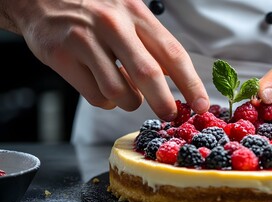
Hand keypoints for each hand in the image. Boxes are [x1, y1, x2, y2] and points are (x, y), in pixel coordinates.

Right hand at [1, 0, 208, 119]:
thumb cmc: (93, 10)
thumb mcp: (127, 14)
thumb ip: (151, 43)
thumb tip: (173, 76)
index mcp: (136, 14)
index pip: (172, 53)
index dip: (191, 84)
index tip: (202, 105)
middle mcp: (112, 25)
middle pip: (148, 74)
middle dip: (164, 102)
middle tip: (169, 115)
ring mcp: (85, 40)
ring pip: (119, 91)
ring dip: (128, 101)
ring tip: (126, 92)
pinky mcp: (62, 57)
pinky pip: (95, 96)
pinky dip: (106, 101)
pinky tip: (103, 88)